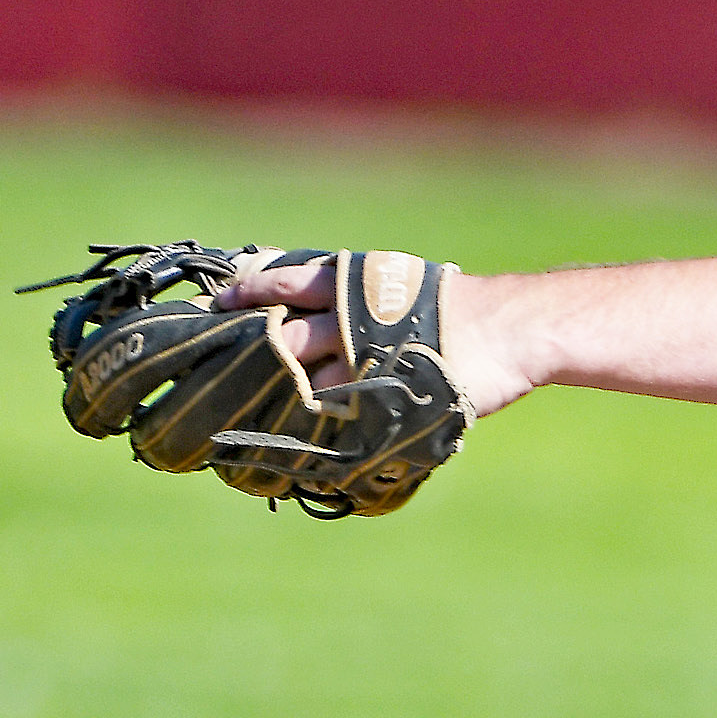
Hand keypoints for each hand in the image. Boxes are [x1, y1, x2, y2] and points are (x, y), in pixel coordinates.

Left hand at [216, 251, 535, 416]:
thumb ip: (346, 287)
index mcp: (354, 283)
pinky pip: (335, 415)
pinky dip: (310, 425)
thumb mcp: (393, 280)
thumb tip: (290, 278)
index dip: (247, 291)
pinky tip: (286, 439)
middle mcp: (351, 319)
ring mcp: (365, 360)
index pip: (285, 283)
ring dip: (272, 393)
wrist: (507, 329)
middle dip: (247, 349)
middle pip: (284, 335)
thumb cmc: (450, 303)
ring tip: (234, 410)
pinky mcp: (382, 396)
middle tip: (209, 363)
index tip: (214, 302)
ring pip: (303, 379)